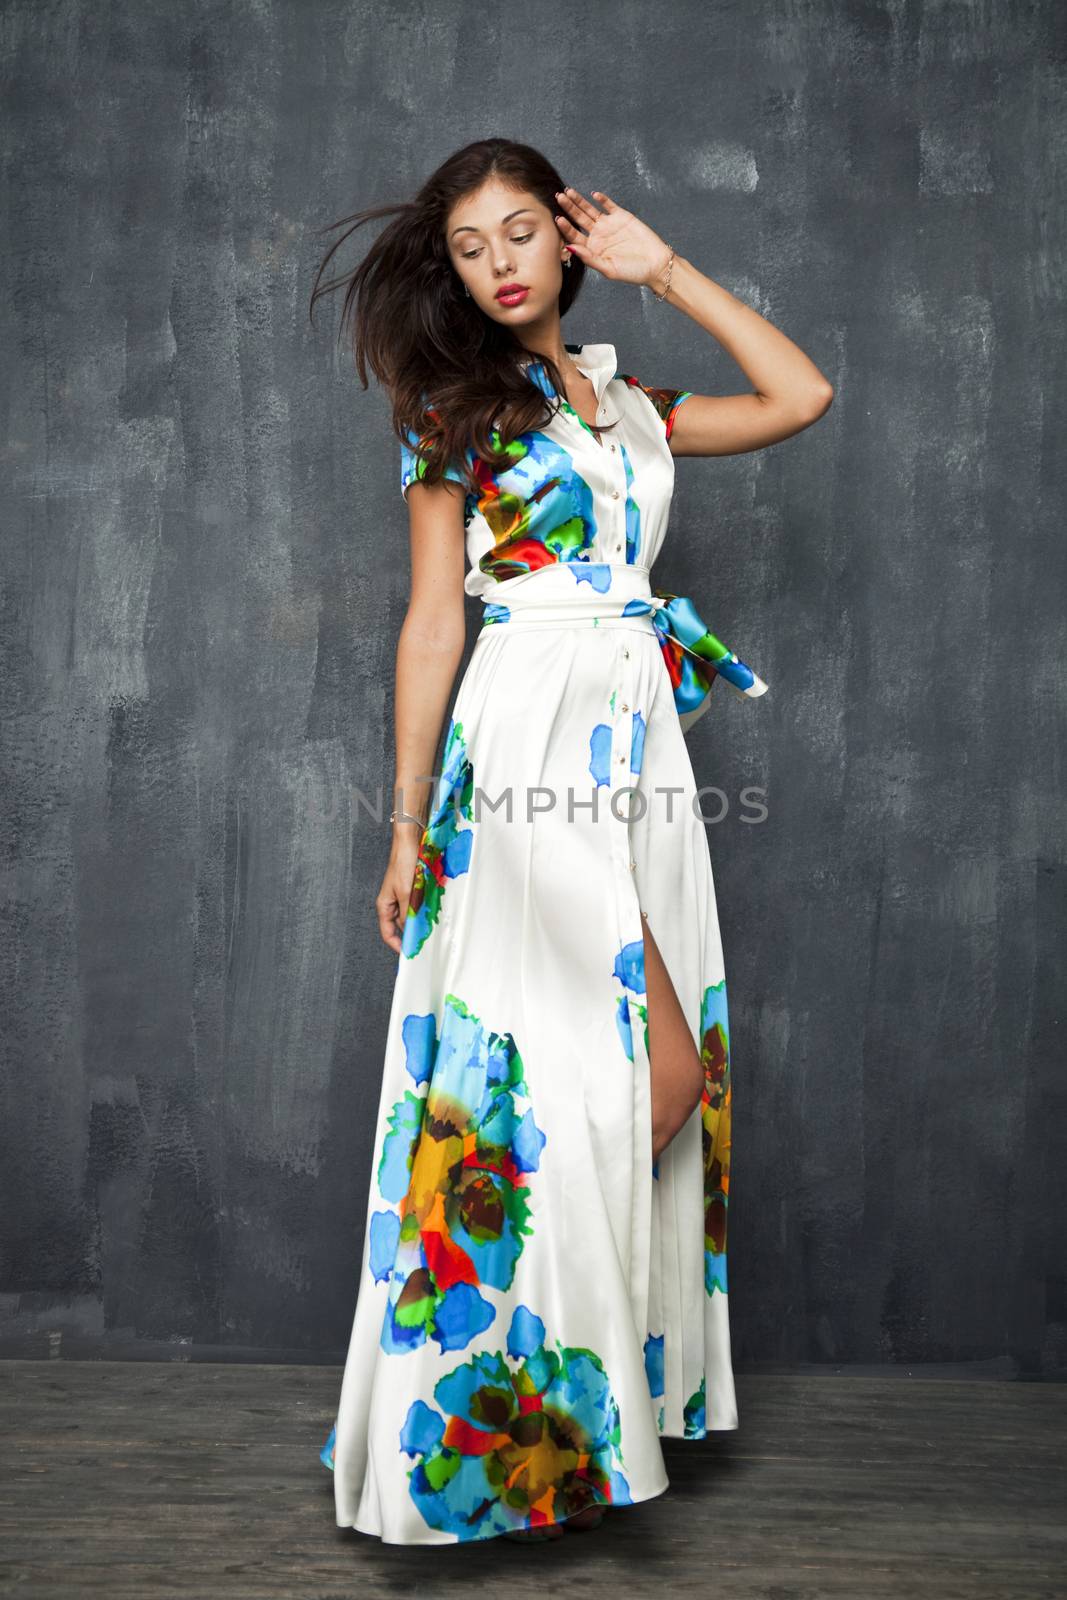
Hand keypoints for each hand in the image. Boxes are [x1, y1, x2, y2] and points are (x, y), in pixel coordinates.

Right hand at [376, 832, 420, 952]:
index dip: (397, 945)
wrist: (410, 842)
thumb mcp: (406, 893)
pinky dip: (424, 910)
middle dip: (411, 933)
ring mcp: (402, 896)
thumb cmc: (403, 864)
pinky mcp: (412, 889)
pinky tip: (433, 912)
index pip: (387, 932)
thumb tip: (410, 931)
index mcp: (384, 905)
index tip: (409, 953)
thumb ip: (408, 913)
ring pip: (410, 916)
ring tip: (430, 928)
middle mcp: (392, 902)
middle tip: (424, 943)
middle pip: (400, 925)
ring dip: (419, 921)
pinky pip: (417, 905)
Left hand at [554, 186, 671, 289]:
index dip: (566, 227)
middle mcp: (598, 235)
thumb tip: (569, 248)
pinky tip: (594, 195)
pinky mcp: (622, 216)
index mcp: (592, 249)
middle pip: (579, 219)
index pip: (574, 236)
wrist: (655, 264)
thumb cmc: (632, 272)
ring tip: (568, 191)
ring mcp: (609, 225)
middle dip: (568, 208)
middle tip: (558, 197)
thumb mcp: (608, 268)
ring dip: (580, 201)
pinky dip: (602, 199)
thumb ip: (589, 258)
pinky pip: (609, 205)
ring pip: (590, 210)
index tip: (558, 219)